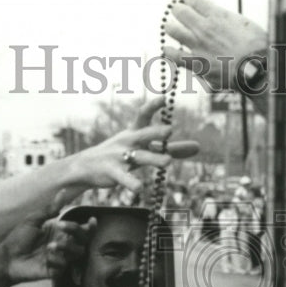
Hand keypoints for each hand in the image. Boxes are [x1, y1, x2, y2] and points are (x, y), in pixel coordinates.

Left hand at [2, 213, 93, 283]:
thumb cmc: (18, 238)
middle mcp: (63, 245)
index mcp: (60, 232)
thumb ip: (50, 209)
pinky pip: (64, 266)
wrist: (7, 258)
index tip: (91, 220)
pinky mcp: (55, 270)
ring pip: (77, 253)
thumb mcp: (33, 220)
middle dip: (77, 230)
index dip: (90, 226)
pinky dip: (56, 260)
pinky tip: (45, 258)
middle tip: (62, 225)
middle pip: (83, 240)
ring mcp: (60, 258)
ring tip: (50, 245)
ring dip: (67, 246)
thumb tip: (62, 192)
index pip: (81, 230)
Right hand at [71, 97, 198, 191]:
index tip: (164, 98)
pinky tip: (140, 188)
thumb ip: (172, 149)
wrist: (87, 166)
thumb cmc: (122, 154)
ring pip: (139, 157)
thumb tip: (198, 147)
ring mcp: (119, 156)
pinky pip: (124, 177)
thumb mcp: (146, 149)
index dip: (153, 106)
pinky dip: (131, 182)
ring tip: (168, 162)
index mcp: (135, 132)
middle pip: (144, 134)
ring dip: (153, 158)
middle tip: (170, 130)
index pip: (144, 116)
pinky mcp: (113, 172)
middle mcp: (128, 141)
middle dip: (156, 132)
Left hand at [162, 0, 268, 92]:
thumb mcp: (247, 25)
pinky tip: (167, 50)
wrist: (256, 69)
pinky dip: (169, 52)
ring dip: (170, 27)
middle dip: (178, 10)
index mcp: (217, 15)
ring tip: (169, 27)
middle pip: (180, 11)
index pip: (194, 0)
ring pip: (172, 30)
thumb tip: (225, 20)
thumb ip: (231, 21)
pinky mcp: (195, 63)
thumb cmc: (257, 48)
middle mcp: (203, 27)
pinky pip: (174, 55)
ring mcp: (197, 45)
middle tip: (177, 11)